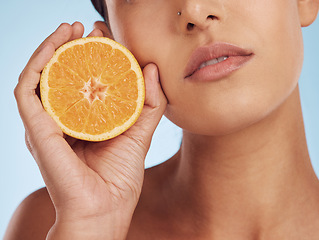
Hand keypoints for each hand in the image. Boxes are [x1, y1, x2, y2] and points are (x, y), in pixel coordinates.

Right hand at [14, 22, 166, 238]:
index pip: (83, 79)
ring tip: (71, 28)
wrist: (104, 210)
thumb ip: (149, 104)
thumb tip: (150, 68)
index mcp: (83, 121)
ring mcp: (46, 123)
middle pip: (62, 74)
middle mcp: (61, 119)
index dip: (92, 56)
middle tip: (91, 28)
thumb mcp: (140, 133)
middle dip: (74, 46)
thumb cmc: (120, 178)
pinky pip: (28, 88)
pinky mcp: (35, 128)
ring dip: (53, 47)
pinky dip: (38, 62)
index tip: (107, 38)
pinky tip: (56, 45)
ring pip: (41, 75)